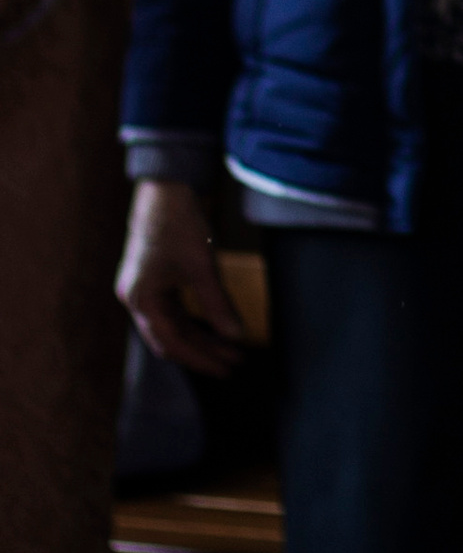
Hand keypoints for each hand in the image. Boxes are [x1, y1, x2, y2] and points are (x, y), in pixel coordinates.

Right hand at [118, 179, 247, 376]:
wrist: (165, 185)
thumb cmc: (180, 222)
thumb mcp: (203, 266)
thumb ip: (218, 304)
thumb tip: (237, 336)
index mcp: (141, 299)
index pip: (173, 343)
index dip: (202, 359)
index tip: (228, 367)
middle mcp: (134, 299)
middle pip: (169, 338)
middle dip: (201, 351)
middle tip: (233, 362)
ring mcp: (140, 289)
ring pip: (170, 325)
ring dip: (198, 336)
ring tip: (229, 347)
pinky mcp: (149, 279)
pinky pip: (170, 310)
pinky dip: (191, 320)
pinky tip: (212, 325)